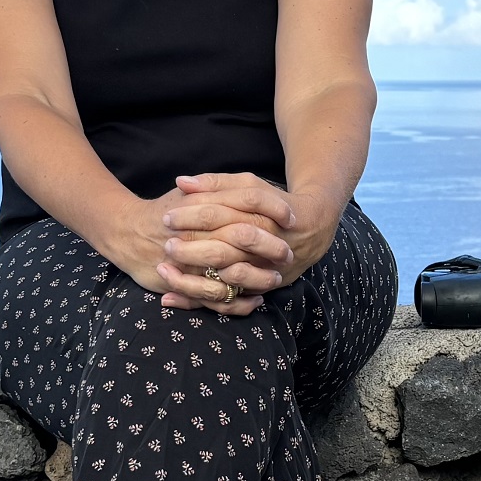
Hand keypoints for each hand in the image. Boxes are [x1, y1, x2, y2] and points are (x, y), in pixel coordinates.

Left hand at [161, 173, 340, 307]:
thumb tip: (182, 182)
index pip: (222, 210)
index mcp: (261, 213)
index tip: (168, 214)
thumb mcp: (248, 187)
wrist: (313, 230)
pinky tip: (179, 293)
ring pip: (230, 271)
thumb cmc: (271, 204)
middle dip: (192, 244)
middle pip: (224, 244)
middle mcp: (267, 241)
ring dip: (196, 272)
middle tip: (167, 243)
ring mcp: (266, 266)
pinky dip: (205, 298)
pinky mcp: (262, 286)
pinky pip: (232, 298)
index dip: (192, 213)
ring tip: (167, 268)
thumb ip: (216, 183)